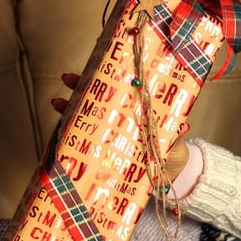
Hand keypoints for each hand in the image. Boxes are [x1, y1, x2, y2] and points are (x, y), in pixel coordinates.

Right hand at [53, 73, 190, 178]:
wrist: (171, 177)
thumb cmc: (175, 153)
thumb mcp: (176, 141)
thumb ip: (176, 133)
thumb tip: (183, 125)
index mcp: (136, 108)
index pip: (118, 87)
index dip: (106, 75)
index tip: (95, 63)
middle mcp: (119, 117)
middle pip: (96, 97)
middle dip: (79, 86)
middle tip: (67, 80)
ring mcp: (109, 133)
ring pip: (84, 115)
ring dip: (68, 108)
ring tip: (57, 103)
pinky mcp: (101, 151)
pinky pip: (81, 140)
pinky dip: (68, 136)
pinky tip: (57, 133)